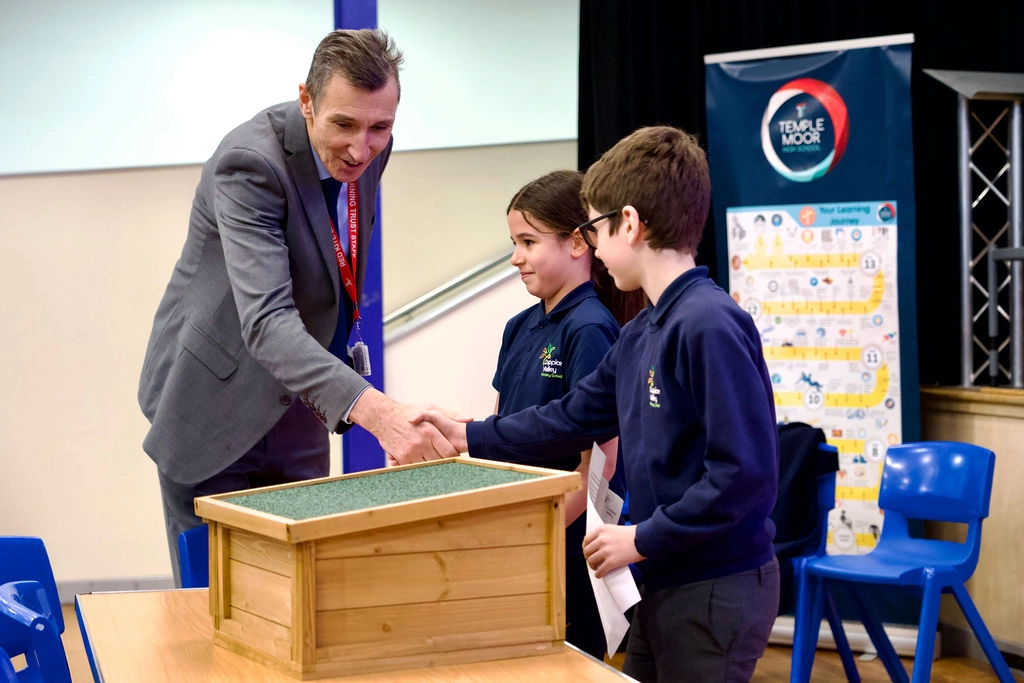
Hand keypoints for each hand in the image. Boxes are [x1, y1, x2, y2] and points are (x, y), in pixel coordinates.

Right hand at [349, 388, 463, 464]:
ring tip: (435, 459)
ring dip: (433, 465)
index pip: (449, 452)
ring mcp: (410, 453)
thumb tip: (469, 419)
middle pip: (440, 462)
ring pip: (428, 467)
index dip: (455, 456)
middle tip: (449, 460)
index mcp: (429, 431)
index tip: (456, 455)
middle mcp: (420, 444)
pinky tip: (423, 460)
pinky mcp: (401, 458)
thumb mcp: (430, 408)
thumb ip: (451, 415)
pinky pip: (415, 468)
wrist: (383, 417)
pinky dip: (420, 466)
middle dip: (445, 462)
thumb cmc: (408, 411)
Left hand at [582, 524, 643, 577]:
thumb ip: (605, 535)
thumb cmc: (633, 535)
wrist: (644, 539)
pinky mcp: (611, 562)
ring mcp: (606, 551)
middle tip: (593, 560)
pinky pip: (600, 570)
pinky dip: (598, 574)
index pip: (586, 539)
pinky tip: (600, 574)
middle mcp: (601, 539)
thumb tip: (598, 545)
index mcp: (601, 530)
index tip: (587, 551)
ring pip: (591, 561)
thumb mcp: (614, 529)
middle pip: (587, 551)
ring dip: (593, 566)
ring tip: (597, 567)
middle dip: (589, 557)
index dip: (585, 547)